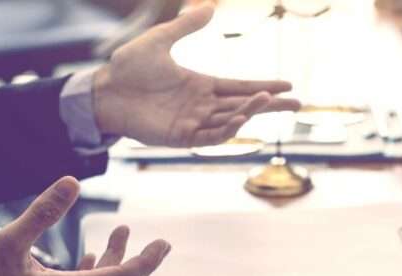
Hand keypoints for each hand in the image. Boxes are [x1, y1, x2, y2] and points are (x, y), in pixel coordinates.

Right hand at [0, 177, 169, 275]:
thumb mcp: (10, 241)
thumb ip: (43, 212)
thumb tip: (70, 183)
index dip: (146, 260)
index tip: (163, 244)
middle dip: (142, 262)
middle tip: (160, 244)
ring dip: (116, 261)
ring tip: (120, 232)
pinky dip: (97, 272)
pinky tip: (92, 257)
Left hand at [93, 4, 301, 146]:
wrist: (103, 91)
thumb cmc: (128, 68)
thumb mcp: (160, 40)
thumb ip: (186, 25)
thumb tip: (210, 6)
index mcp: (201, 85)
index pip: (240, 87)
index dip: (265, 86)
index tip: (288, 85)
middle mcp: (201, 106)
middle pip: (244, 106)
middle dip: (271, 105)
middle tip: (298, 104)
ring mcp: (192, 123)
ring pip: (230, 121)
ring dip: (250, 112)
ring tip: (267, 99)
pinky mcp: (180, 137)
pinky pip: (210, 137)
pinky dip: (227, 130)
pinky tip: (241, 117)